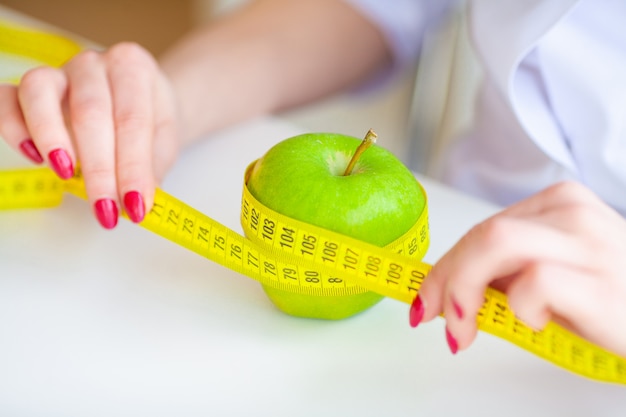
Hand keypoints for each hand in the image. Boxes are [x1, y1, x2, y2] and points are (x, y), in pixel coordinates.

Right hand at [0, 42, 179, 227]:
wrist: (142, 96)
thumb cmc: (150, 119)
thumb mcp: (164, 142)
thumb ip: (150, 169)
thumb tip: (136, 203)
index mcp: (133, 68)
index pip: (133, 121)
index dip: (133, 168)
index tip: (136, 206)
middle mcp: (93, 64)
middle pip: (90, 112)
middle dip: (98, 169)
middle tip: (105, 208)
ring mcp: (58, 71)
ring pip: (40, 92)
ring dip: (51, 138)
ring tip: (66, 175)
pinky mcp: (31, 87)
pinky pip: (8, 99)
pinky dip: (14, 127)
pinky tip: (34, 158)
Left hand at [411, 181, 625, 356]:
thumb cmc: (612, 300)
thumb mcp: (556, 273)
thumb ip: (508, 270)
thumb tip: (450, 286)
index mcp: (559, 205)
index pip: (483, 228)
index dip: (446, 264)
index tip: (425, 297)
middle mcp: (573, 214)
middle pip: (484, 234)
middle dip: (444, 278)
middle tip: (431, 314)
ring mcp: (590, 244)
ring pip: (497, 244)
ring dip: (464, 290)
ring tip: (464, 327)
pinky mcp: (601, 281)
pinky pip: (535, 282)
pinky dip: (519, 307)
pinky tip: (534, 321)